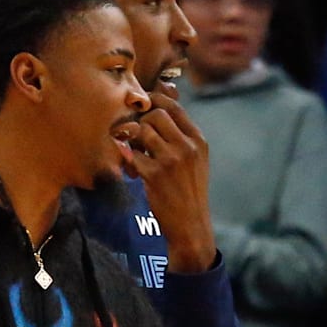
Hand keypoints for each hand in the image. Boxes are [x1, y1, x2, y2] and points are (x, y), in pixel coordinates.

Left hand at [125, 82, 215, 271]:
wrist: (190, 225)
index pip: (174, 107)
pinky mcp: (153, 175)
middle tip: (137, 137)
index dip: (154, 101)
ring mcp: (171, 160)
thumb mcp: (196, 161)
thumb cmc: (188, 190)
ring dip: (133, 140)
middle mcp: (187, 147)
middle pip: (155, 115)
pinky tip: (131, 170)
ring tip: (135, 154)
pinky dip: (127, 160)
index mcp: (199, 140)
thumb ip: (181, 136)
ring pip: (141, 131)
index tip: (143, 106)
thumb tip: (159, 108)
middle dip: (141, 123)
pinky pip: (132, 154)